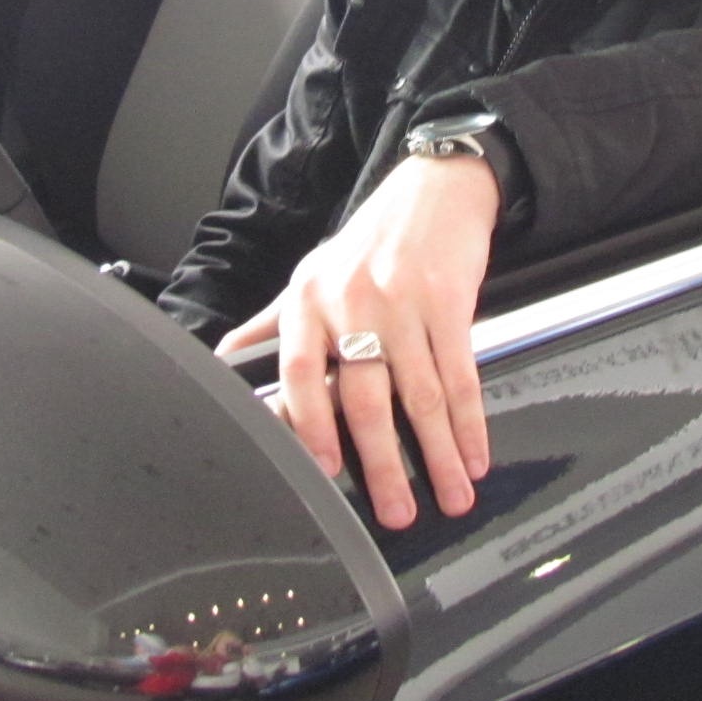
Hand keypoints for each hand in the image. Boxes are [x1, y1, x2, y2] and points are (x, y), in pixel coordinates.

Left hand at [215, 154, 496, 528]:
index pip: (299, 374)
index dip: (309, 427)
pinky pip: (460, 374)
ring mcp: (402, 302)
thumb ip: (272, 325)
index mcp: (307, 300)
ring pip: (419, 395)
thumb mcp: (312, 273)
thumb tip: (226, 365)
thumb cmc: (373, 239)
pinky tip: (475, 453)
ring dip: (439, 454)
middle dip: (384, 464)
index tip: (327, 472)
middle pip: (364, 398)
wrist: (435, 189)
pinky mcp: (448, 301)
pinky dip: (470, 422)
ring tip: (450, 494)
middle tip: (396, 511)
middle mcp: (351, 301)